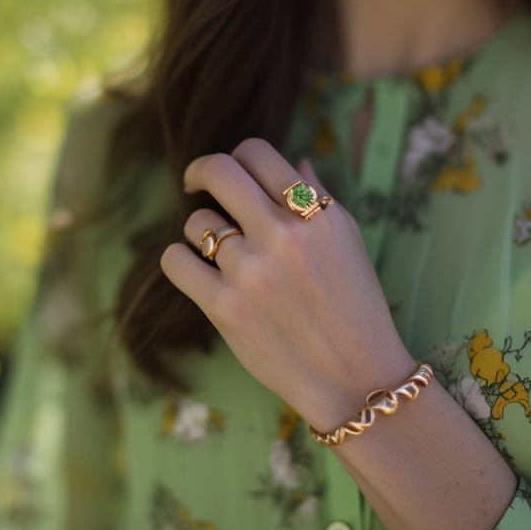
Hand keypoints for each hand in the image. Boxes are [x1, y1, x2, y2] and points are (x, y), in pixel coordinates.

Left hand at [159, 138, 415, 431]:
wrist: (354, 377)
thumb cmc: (354, 307)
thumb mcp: (348, 242)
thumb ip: (318, 197)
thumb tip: (295, 160)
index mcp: (314, 214)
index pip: (257, 152)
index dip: (237, 156)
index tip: (228, 172)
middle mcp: (282, 236)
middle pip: (218, 171)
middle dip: (199, 172)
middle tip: (194, 183)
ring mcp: (250, 272)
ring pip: (197, 222)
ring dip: (203, 232)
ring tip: (220, 255)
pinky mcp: (225, 308)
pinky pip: (176, 260)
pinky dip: (180, 260)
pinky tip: (197, 271)